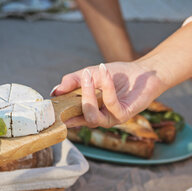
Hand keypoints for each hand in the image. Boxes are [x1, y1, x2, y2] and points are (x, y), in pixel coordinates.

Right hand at [51, 61, 167, 127]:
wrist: (142, 72)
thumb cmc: (115, 75)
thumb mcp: (89, 74)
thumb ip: (72, 82)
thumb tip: (55, 91)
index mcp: (87, 111)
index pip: (70, 118)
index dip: (59, 115)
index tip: (49, 107)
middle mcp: (98, 118)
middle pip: (78, 119)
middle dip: (71, 103)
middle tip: (68, 85)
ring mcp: (111, 118)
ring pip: (92, 116)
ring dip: (87, 95)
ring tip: (87, 75)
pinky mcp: (124, 114)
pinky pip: (110, 103)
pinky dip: (106, 86)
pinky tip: (103, 71)